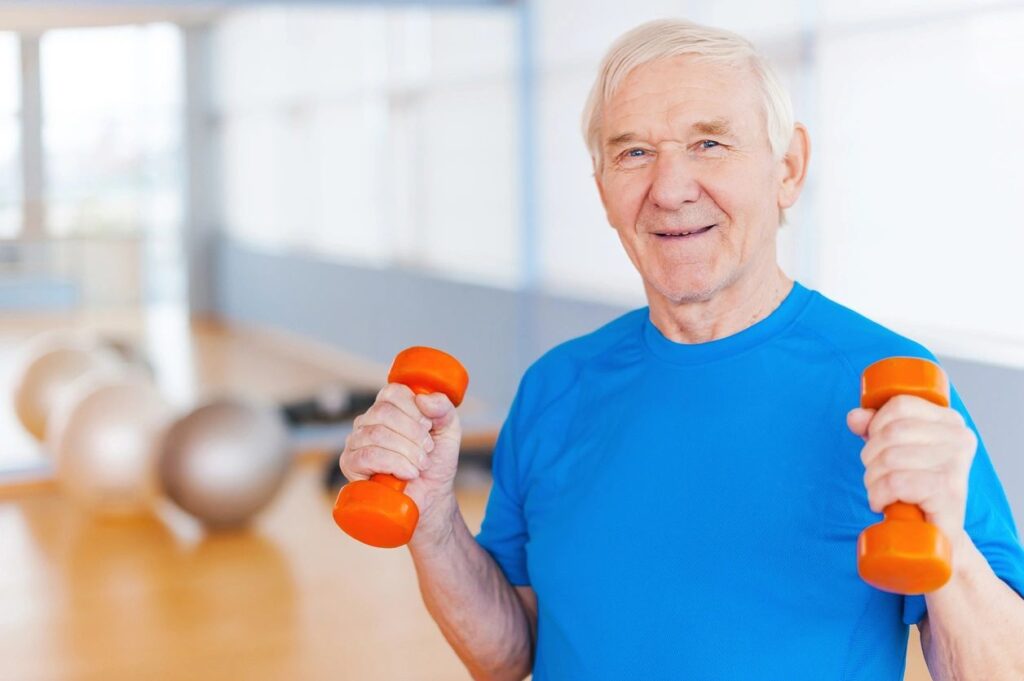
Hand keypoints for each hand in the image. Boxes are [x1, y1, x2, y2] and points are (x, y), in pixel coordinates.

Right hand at [339, 383, 462, 543]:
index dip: (413, 409)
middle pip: (384, 412)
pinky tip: (408, 473)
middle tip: (428, 450)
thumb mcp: (449, 431)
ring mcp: (356, 442)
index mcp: (389, 406)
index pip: (392, 392)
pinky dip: (394, 464)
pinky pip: (366, 456)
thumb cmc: (437, 461)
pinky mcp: (350, 464)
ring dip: (407, 451)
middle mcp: (368, 420)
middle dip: (413, 433)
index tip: (429, 427)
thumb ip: (443, 409)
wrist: (431, 497)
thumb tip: (424, 399)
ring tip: (421, 465)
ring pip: (376, 434)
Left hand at [847, 395, 976, 543]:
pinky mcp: (948, 491)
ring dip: (872, 480)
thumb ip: (874, 428)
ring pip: (890, 458)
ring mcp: (957, 464)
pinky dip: (880, 494)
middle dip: (870, 457)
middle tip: (877, 477)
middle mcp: (960, 438)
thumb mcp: (893, 451)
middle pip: (891, 432)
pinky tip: (883, 504)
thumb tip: (855, 416)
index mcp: (950, 421)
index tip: (876, 447)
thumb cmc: (913, 489)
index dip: (876, 424)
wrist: (935, 538)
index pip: (900, 405)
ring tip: (880, 493)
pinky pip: (897, 483)